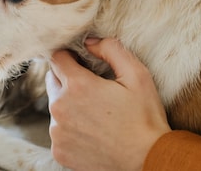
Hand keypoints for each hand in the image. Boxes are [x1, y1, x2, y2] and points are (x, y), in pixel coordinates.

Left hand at [45, 38, 170, 170]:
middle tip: (93, 89)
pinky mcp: (59, 151)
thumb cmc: (144, 117)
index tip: (83, 63)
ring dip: (69, 104)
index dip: (70, 56)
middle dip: (68, 79)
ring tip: (95, 113)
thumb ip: (111, 49)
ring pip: (55, 106)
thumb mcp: (137, 75)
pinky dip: (70, 128)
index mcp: (77, 86)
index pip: (57, 58)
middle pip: (53, 80)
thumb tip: (90, 41)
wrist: (147, 160)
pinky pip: (59, 130)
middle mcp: (60, 108)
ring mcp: (57, 132)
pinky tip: (92, 131)